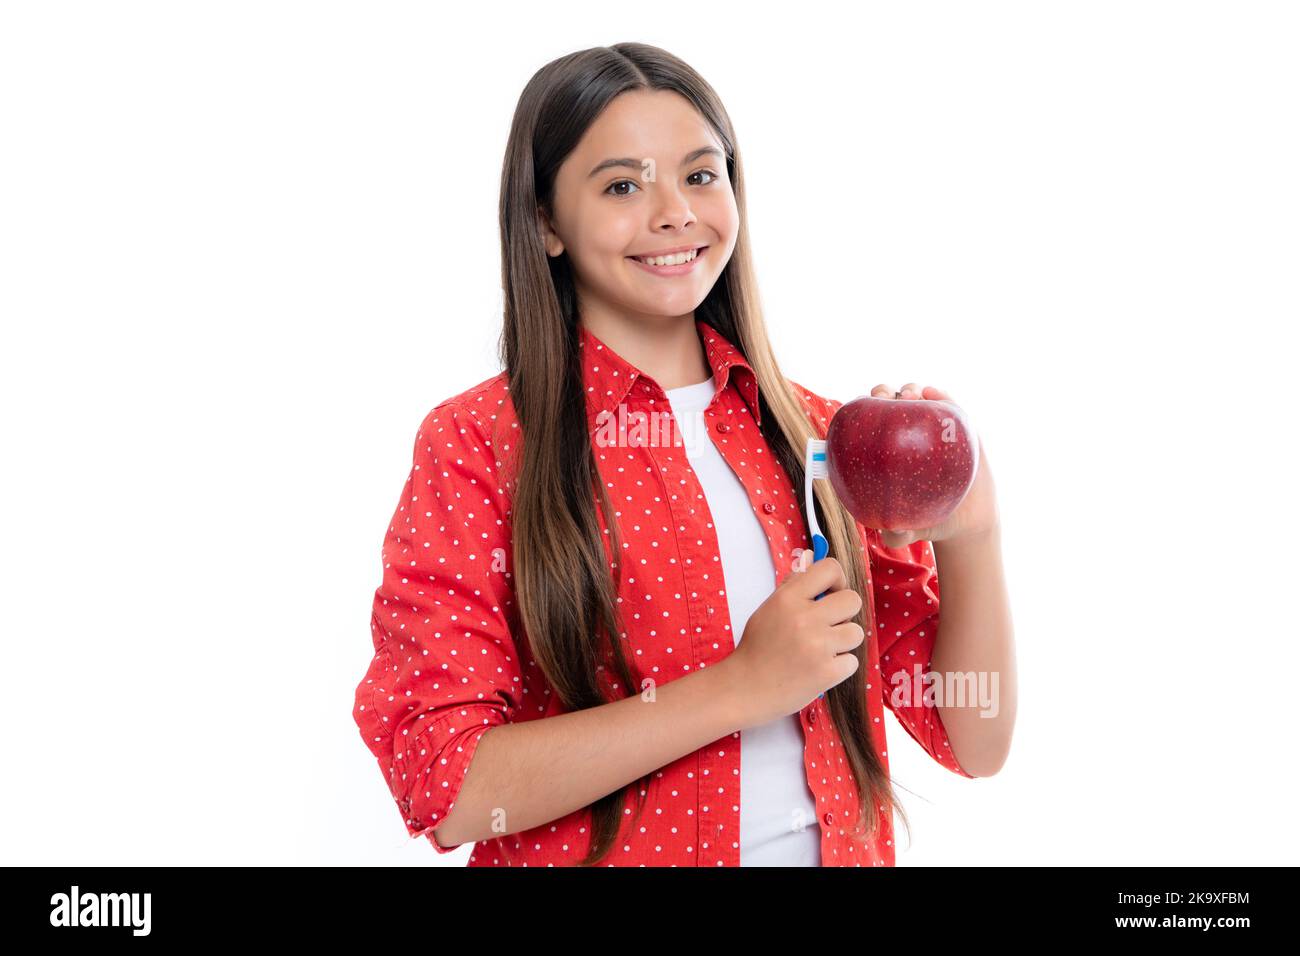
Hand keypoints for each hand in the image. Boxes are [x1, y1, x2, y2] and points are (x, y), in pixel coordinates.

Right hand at [723, 556, 864, 726]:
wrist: (743, 688)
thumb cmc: (757, 647)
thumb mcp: (768, 609)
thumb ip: (793, 587)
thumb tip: (810, 560)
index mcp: (788, 598)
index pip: (831, 568)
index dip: (837, 580)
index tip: (830, 594)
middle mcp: (805, 618)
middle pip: (853, 600)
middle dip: (844, 614)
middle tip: (828, 626)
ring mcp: (817, 646)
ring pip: (856, 633)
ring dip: (842, 642)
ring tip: (821, 651)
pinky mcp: (827, 673)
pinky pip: (852, 661)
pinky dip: (839, 668)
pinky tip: (818, 670)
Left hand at [868, 383, 999, 548]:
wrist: (967, 520)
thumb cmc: (928, 520)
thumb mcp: (910, 530)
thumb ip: (898, 534)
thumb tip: (890, 532)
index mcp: (884, 454)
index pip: (866, 425)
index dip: (859, 413)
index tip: (859, 411)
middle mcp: (905, 435)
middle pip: (888, 403)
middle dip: (881, 393)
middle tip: (883, 399)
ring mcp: (932, 428)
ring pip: (918, 398)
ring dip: (911, 390)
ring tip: (910, 396)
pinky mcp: (958, 427)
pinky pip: (949, 406)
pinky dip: (941, 396)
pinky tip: (933, 394)